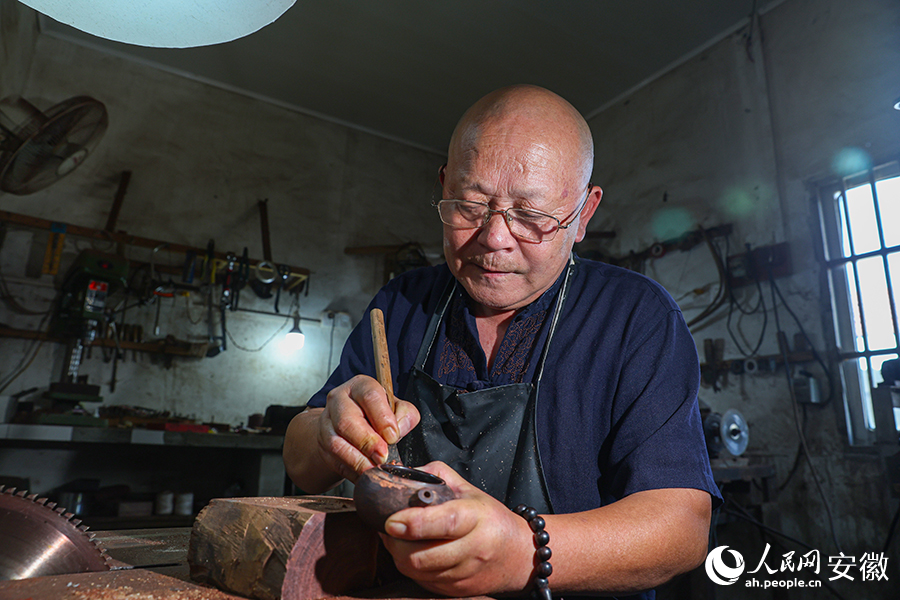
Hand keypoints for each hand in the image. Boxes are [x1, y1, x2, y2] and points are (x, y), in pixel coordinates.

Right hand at [316, 375, 418, 481]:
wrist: (352, 425)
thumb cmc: (376, 414)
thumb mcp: (396, 407)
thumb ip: (405, 414)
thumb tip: (400, 428)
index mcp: (360, 386)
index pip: (369, 396)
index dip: (382, 417)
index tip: (392, 435)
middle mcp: (339, 401)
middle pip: (347, 421)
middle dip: (367, 442)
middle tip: (382, 456)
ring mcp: (327, 423)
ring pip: (336, 443)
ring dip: (358, 460)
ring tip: (374, 469)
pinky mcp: (323, 445)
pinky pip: (334, 460)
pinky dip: (351, 471)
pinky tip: (364, 475)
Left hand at [379, 462, 534, 596]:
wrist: (518, 555)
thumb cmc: (490, 519)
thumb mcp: (469, 490)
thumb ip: (437, 476)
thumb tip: (404, 473)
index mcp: (477, 517)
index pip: (445, 522)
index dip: (415, 523)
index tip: (391, 521)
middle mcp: (473, 548)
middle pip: (423, 556)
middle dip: (396, 543)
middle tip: (388, 528)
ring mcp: (465, 573)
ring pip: (418, 571)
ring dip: (399, 555)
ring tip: (398, 539)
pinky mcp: (457, 590)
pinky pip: (422, 582)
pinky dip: (410, 568)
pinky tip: (412, 553)